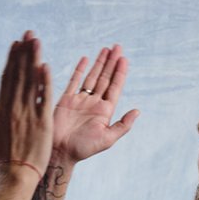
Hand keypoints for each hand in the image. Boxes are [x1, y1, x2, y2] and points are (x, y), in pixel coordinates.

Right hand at [0, 31, 52, 180]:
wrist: (15, 176)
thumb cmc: (2, 158)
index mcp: (1, 108)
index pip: (7, 77)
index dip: (12, 59)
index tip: (16, 44)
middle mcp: (14, 108)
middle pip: (19, 74)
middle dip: (24, 52)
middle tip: (29, 34)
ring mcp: (28, 115)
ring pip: (31, 82)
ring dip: (34, 59)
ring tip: (37, 42)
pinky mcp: (42, 123)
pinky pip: (44, 99)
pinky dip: (44, 82)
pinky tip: (45, 66)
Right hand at [53, 44, 138, 162]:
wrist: (61, 151)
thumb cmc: (84, 149)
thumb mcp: (107, 139)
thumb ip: (123, 125)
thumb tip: (137, 111)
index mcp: (105, 112)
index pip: (115, 87)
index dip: (120, 73)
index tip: (124, 59)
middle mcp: (94, 103)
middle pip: (105, 78)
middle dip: (111, 63)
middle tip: (117, 47)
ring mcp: (80, 100)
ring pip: (92, 76)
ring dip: (99, 63)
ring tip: (106, 49)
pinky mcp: (67, 99)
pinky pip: (75, 80)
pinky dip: (80, 69)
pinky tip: (86, 59)